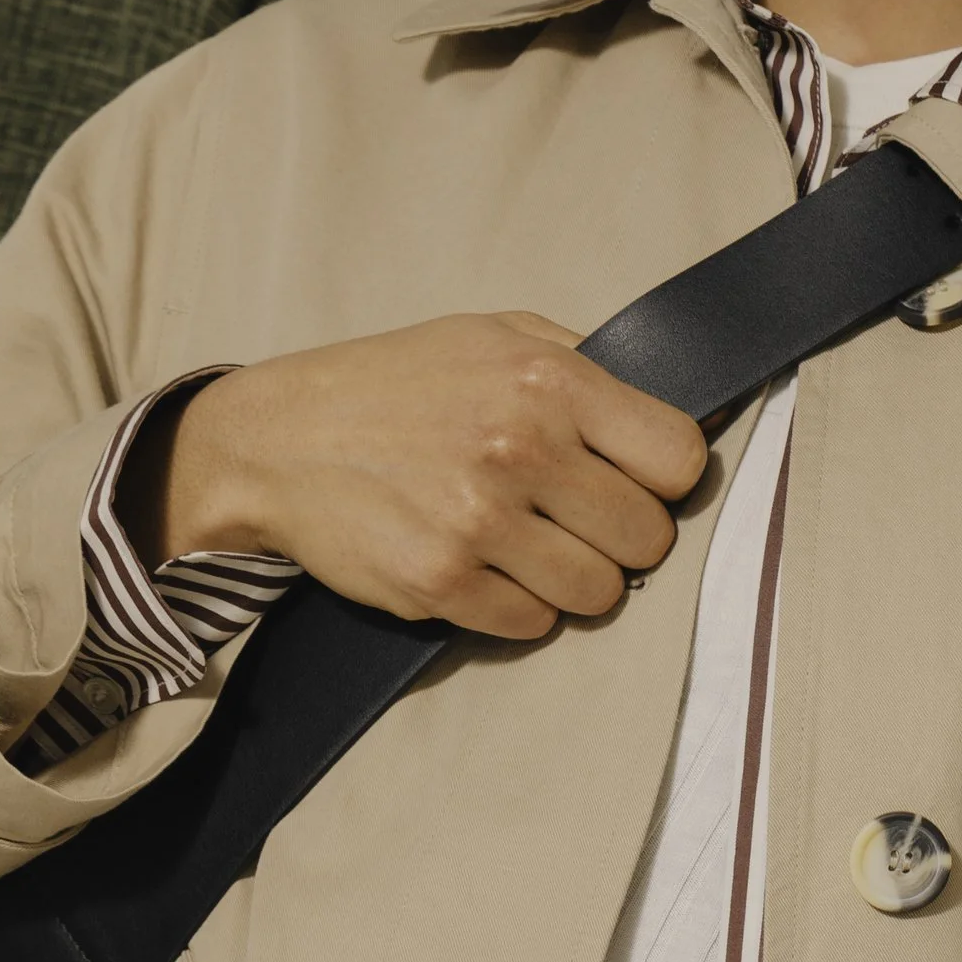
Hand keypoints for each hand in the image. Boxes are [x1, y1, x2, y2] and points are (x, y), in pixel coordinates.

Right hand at [122, 315, 709, 640]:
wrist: (280, 439)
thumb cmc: (397, 386)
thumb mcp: (495, 336)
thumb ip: (585, 368)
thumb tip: (681, 414)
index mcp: (549, 378)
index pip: (678, 459)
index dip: (664, 481)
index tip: (634, 484)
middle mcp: (522, 446)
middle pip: (647, 539)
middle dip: (621, 540)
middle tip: (578, 526)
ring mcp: (481, 520)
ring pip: (597, 593)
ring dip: (573, 582)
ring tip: (530, 551)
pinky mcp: (443, 581)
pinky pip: (532, 625)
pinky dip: (518, 609)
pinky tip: (484, 571)